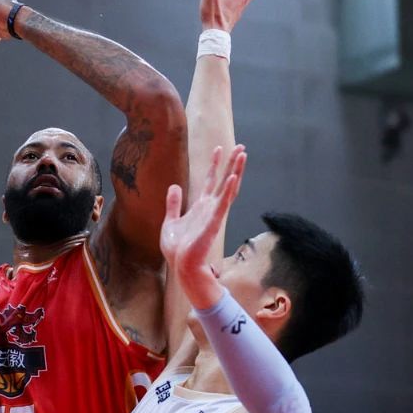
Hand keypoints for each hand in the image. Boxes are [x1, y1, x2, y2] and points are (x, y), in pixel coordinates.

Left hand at [161, 146, 246, 306]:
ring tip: (242, 155)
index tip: (219, 149)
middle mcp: (210, 208)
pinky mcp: (213, 223)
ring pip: (228, 188)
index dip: (215, 165)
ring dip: (235, 171)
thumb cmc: (177, 249)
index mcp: (200, 207)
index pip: (211, 181)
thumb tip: (174, 186)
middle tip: (240, 146)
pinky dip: (228, 190)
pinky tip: (233, 177)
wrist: (181, 266)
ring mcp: (213, 215)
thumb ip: (174, 204)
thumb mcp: (171, 221)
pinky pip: (223, 204)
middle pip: (224, 181)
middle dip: (231, 163)